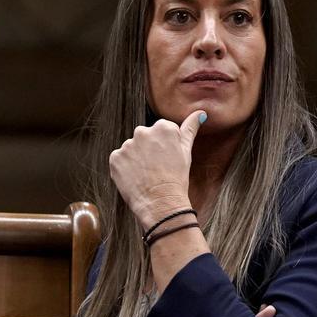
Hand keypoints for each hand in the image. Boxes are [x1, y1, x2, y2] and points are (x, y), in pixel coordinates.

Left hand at [108, 110, 205, 229]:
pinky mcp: (115, 158)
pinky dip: (125, 168)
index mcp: (163, 127)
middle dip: (149, 150)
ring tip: (147, 175)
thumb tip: (201, 113)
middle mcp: (143, 131)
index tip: (168, 160)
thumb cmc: (177, 178)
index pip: (161, 130)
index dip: (165, 147)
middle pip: (145, 137)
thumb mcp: (186, 152)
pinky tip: (136, 178)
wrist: (161, 203)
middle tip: (157, 169)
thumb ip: (190, 129)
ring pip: (132, 149)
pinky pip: (120, 160)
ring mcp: (127, 145)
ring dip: (137, 159)